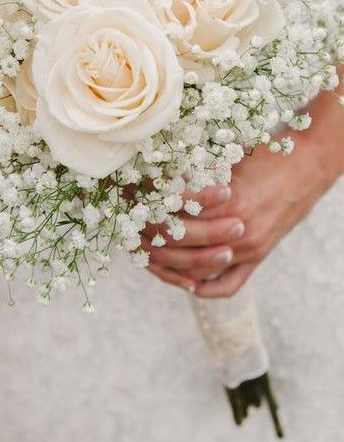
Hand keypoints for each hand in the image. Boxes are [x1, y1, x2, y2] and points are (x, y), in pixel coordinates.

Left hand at [143, 85, 343, 297]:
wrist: (309, 165)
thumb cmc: (270, 154)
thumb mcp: (231, 157)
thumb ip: (200, 172)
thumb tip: (159, 176)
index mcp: (228, 200)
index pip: (175, 213)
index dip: (150, 205)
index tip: (132, 198)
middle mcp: (238, 228)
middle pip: (181, 243)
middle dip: (151, 234)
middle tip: (131, 226)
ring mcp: (250, 248)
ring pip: (199, 267)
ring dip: (170, 263)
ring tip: (149, 251)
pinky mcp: (259, 257)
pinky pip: (227, 285)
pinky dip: (203, 287)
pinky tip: (186, 282)